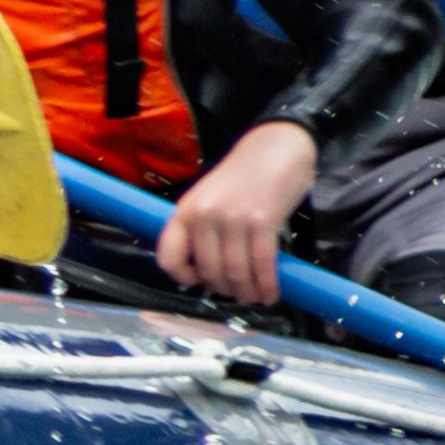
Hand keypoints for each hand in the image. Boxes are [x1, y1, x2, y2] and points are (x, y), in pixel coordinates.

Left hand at [148, 118, 321, 309]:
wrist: (275, 148)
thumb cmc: (242, 176)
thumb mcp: (207, 198)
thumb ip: (200, 228)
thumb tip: (204, 269)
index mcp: (185, 211)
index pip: (169, 257)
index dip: (182, 278)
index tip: (198, 283)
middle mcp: (204, 217)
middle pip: (208, 271)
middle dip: (224, 289)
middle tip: (237, 294)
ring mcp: (232, 219)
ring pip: (235, 272)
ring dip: (246, 292)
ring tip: (254, 297)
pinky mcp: (262, 222)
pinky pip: (261, 265)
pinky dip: (266, 285)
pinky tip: (271, 293)